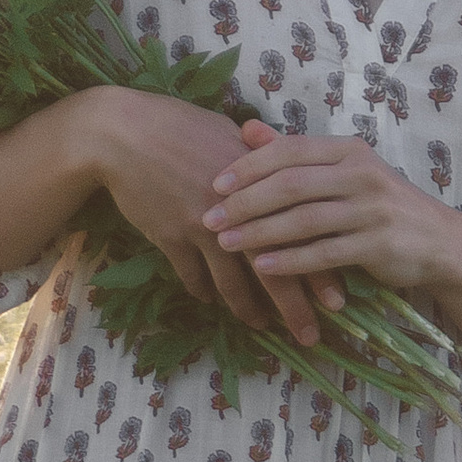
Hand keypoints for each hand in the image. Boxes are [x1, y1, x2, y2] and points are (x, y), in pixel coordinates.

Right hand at [84, 92, 337, 345]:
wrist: (123, 133)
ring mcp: (202, 227)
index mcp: (259, 183)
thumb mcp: (229, 134)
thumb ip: (262, 161)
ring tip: (262, 326)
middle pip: (273, 268)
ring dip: (248, 309)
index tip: (337, 298)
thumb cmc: (179, 125)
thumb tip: (288, 170)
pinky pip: (192, 276)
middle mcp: (237, 211)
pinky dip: (204, 292)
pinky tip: (211, 301)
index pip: (300, 235)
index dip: (320, 269)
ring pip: (231, 282)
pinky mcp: (171, 238)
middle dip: (295, 307)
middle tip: (311, 335)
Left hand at [203, 124, 461, 363]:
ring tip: (225, 243)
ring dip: (260, 233)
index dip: (249, 166)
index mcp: (348, 151)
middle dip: (246, 202)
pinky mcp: (378, 244)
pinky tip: (262, 267)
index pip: (290, 151)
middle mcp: (361, 174)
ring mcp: (371, 210)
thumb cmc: (380, 205)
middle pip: (291, 185)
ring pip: (304, 220)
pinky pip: (324, 253)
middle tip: (210, 217)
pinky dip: (290, 261)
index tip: (214, 183)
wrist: (439, 242)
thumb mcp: (342, 172)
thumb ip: (294, 154)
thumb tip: (245, 129)